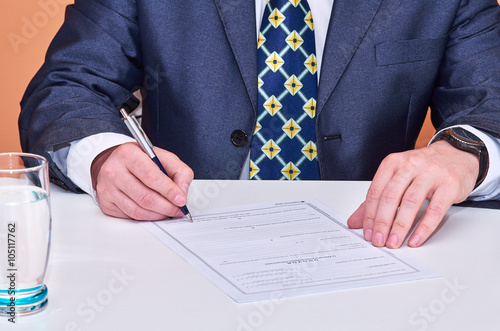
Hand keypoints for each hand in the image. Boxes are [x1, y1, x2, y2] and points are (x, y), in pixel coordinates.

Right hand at [91, 142, 193, 219]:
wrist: (115, 162)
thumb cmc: (140, 159)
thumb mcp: (162, 157)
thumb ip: (179, 171)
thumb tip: (182, 192)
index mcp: (128, 154)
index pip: (151, 177)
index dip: (169, 191)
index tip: (181, 200)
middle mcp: (113, 170)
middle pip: (145, 197)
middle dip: (166, 207)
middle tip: (178, 210)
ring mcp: (107, 188)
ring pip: (137, 210)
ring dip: (158, 215)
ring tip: (169, 212)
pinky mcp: (105, 203)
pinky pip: (129, 216)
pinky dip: (146, 217)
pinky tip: (154, 212)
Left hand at [347, 140, 478, 247]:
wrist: (458, 154)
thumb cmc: (424, 168)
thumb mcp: (397, 177)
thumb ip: (377, 199)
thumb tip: (356, 221)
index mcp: (393, 163)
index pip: (376, 191)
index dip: (369, 215)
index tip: (367, 232)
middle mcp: (410, 166)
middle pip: (391, 197)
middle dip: (382, 222)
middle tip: (378, 240)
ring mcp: (431, 174)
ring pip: (410, 203)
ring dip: (400, 226)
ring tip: (394, 242)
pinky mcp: (449, 185)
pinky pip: (434, 210)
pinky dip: (424, 227)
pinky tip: (416, 239)